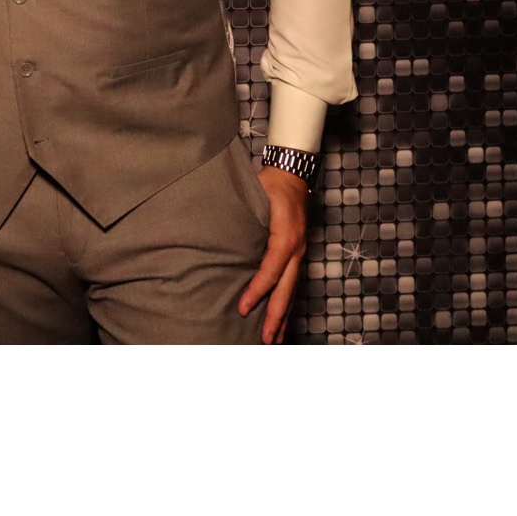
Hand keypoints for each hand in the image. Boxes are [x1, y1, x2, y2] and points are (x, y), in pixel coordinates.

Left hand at [238, 167, 309, 343]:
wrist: (292, 176)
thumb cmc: (270, 185)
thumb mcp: (257, 196)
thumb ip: (242, 216)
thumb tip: (217, 235)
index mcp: (286, 237)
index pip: (271, 271)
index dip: (257, 291)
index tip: (243, 308)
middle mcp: (296, 250)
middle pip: (286, 290)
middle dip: (276, 316)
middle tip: (265, 340)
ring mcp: (299, 254)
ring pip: (291, 291)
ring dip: (283, 316)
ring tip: (274, 339)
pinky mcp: (296, 255)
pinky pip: (291, 284)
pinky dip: (285, 303)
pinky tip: (280, 317)